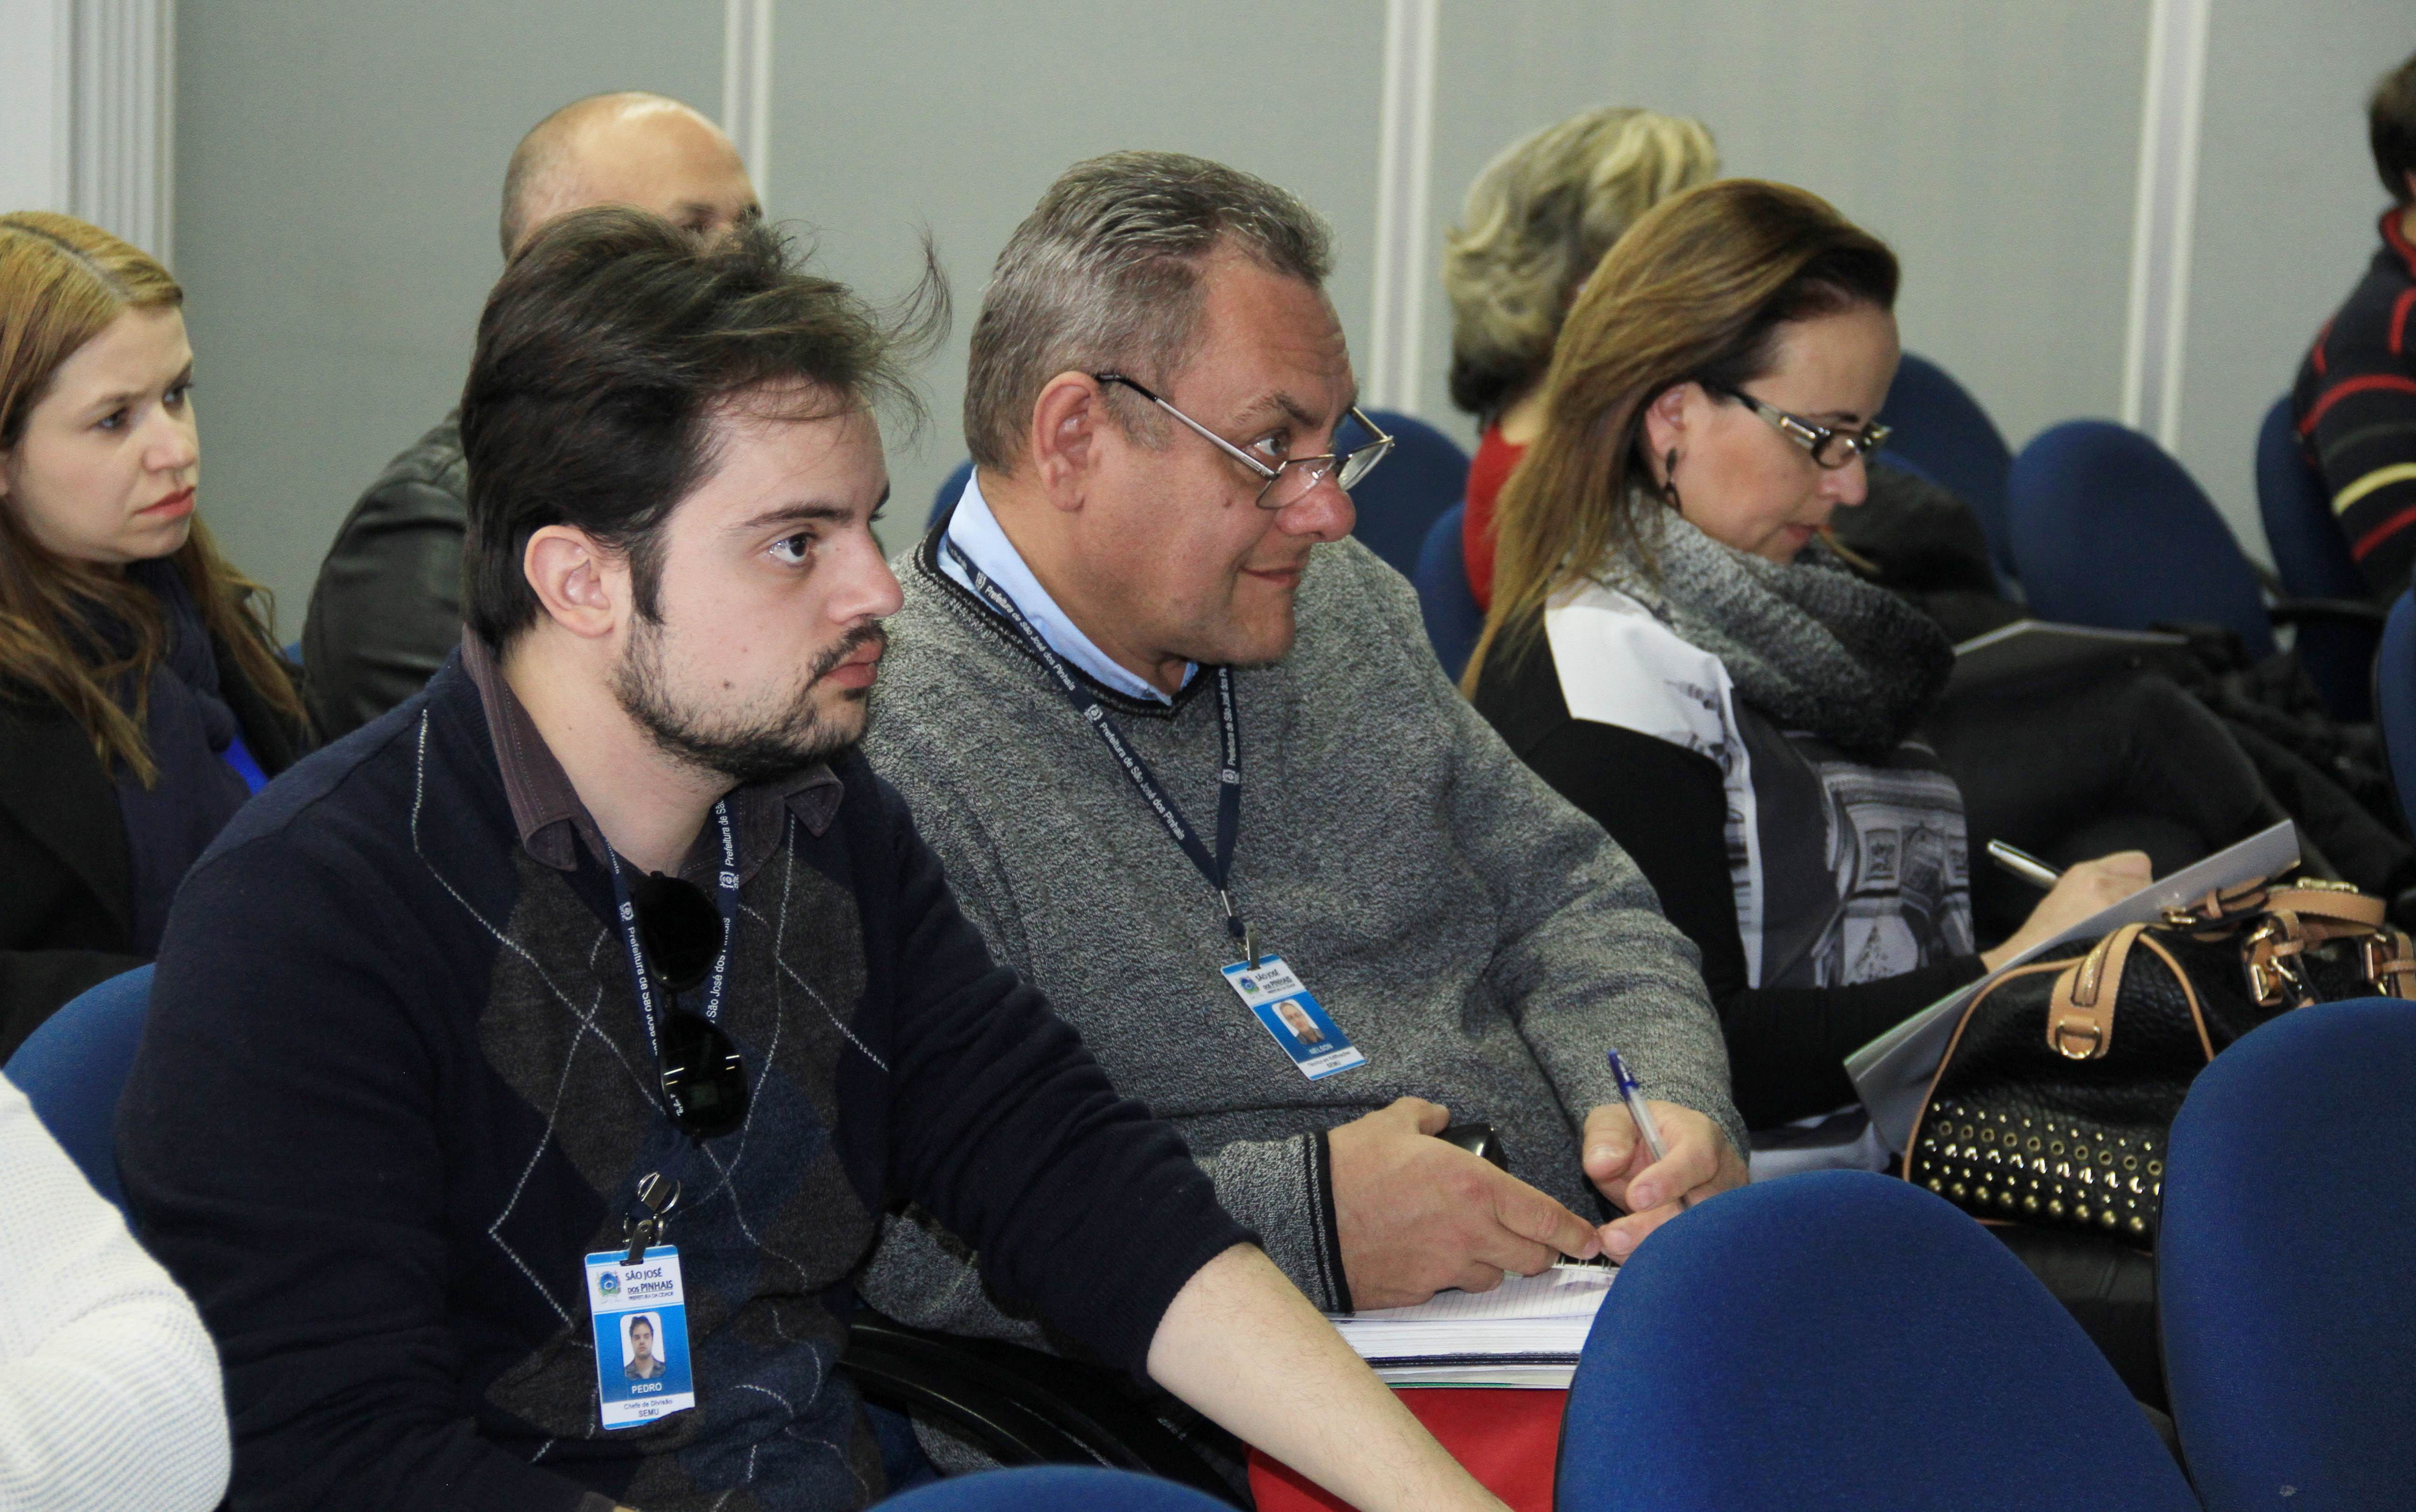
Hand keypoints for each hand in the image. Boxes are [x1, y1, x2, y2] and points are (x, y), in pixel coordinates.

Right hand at [1328, 1097, 1603, 1308]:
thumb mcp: (1391, 1123)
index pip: (1545, 1218)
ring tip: (1466, 1245)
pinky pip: (1448, 1291)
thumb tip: (1439, 1116)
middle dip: (1536, 1251)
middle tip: (1527, 1240)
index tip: (1590, 1240)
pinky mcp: (1418, 1294)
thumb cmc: (1349, 1165)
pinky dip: (1446, 1278)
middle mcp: (1469, 1233)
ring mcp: (1444, 1269)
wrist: (1303, 1214)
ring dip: (1490, 1265)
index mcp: (1474, 1187)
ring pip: (1493, 1278)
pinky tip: (1425, 1258)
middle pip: (1531, 1258)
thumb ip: (1426, 1117)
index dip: (1574, 1233)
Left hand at [1582, 1101, 1746, 1260]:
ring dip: (1656, 1249)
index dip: (1669, 1180)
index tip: (1635, 1198)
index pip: (1697, 1158)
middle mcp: (1723, 1173)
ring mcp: (1725, 1209)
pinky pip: (1695, 1255)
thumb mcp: (1614, 1120)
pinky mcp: (1717, 1236)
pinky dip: (1661, 1261)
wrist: (1658, 1152)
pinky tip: (1630, 1259)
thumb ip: (1607, 1136)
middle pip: (1701, 1207)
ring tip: (1614, 1247)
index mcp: (1701, 1135)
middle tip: (1613, 1238)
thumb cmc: (1637, 1134)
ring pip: (1700, 1238)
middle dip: (1655, 1226)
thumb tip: (1602, 1163)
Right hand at [1979, 850, 2152, 970]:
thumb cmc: (2043, 940)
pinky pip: (2154, 929)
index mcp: (2086, 873)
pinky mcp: (2126, 931)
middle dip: (2142, 902)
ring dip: (2145, 922)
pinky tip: (2128, 949)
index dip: (2135, 880)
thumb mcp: (2064, 898)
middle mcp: (2103, 883)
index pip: (2136, 862)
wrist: (2026, 967)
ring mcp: (2115, 908)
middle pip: (2149, 885)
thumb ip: (2098, 889)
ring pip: (2155, 908)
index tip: (2128, 898)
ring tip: (2123, 939)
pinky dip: (2148, 938)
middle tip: (2125, 923)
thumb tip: (2130, 897)